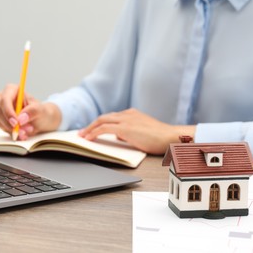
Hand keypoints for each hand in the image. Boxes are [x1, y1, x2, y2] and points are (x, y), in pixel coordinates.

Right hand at [0, 84, 61, 139]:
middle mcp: (2, 98)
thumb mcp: (40, 110)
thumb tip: (20, 119)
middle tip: (24, 131)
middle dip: (11, 124)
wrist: (40, 120)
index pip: (5, 100)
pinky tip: (23, 134)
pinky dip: (13, 133)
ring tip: (27, 131)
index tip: (16, 123)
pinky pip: (3, 129)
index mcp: (11, 90)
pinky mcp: (0, 121)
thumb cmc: (39, 111)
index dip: (8, 112)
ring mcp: (0, 110)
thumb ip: (32, 111)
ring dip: (13, 130)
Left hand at [79, 108, 195, 154]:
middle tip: (82, 132)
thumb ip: (130, 132)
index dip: (100, 123)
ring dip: (89, 128)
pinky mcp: (125, 128)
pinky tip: (89, 138)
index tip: (92, 129)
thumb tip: (119, 137)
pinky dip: (94, 133)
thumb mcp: (142, 133)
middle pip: (104, 117)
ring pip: (101, 121)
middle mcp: (127, 114)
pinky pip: (104, 128)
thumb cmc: (160, 138)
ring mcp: (126, 120)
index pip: (111, 117)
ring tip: (82, 136)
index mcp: (132, 114)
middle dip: (91, 125)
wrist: (170, 137)